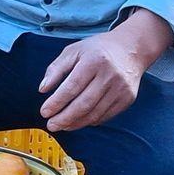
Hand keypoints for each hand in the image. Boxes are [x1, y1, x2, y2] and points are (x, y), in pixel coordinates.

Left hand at [37, 11, 170, 132]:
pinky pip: (106, 116)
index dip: (57, 102)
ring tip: (63, 126)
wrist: (131, 48)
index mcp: (94, 60)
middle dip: (64, 118)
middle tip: (51, 125)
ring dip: (76, 123)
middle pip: (84, 104)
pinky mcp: (127, 98)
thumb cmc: (98, 49)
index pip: (72, 86)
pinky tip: (79, 121)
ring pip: (95, 113)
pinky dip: (90, 121)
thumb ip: (56, 69)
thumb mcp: (74, 51)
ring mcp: (121, 88)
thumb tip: (42, 89)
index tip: (44, 112)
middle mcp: (110, 75)